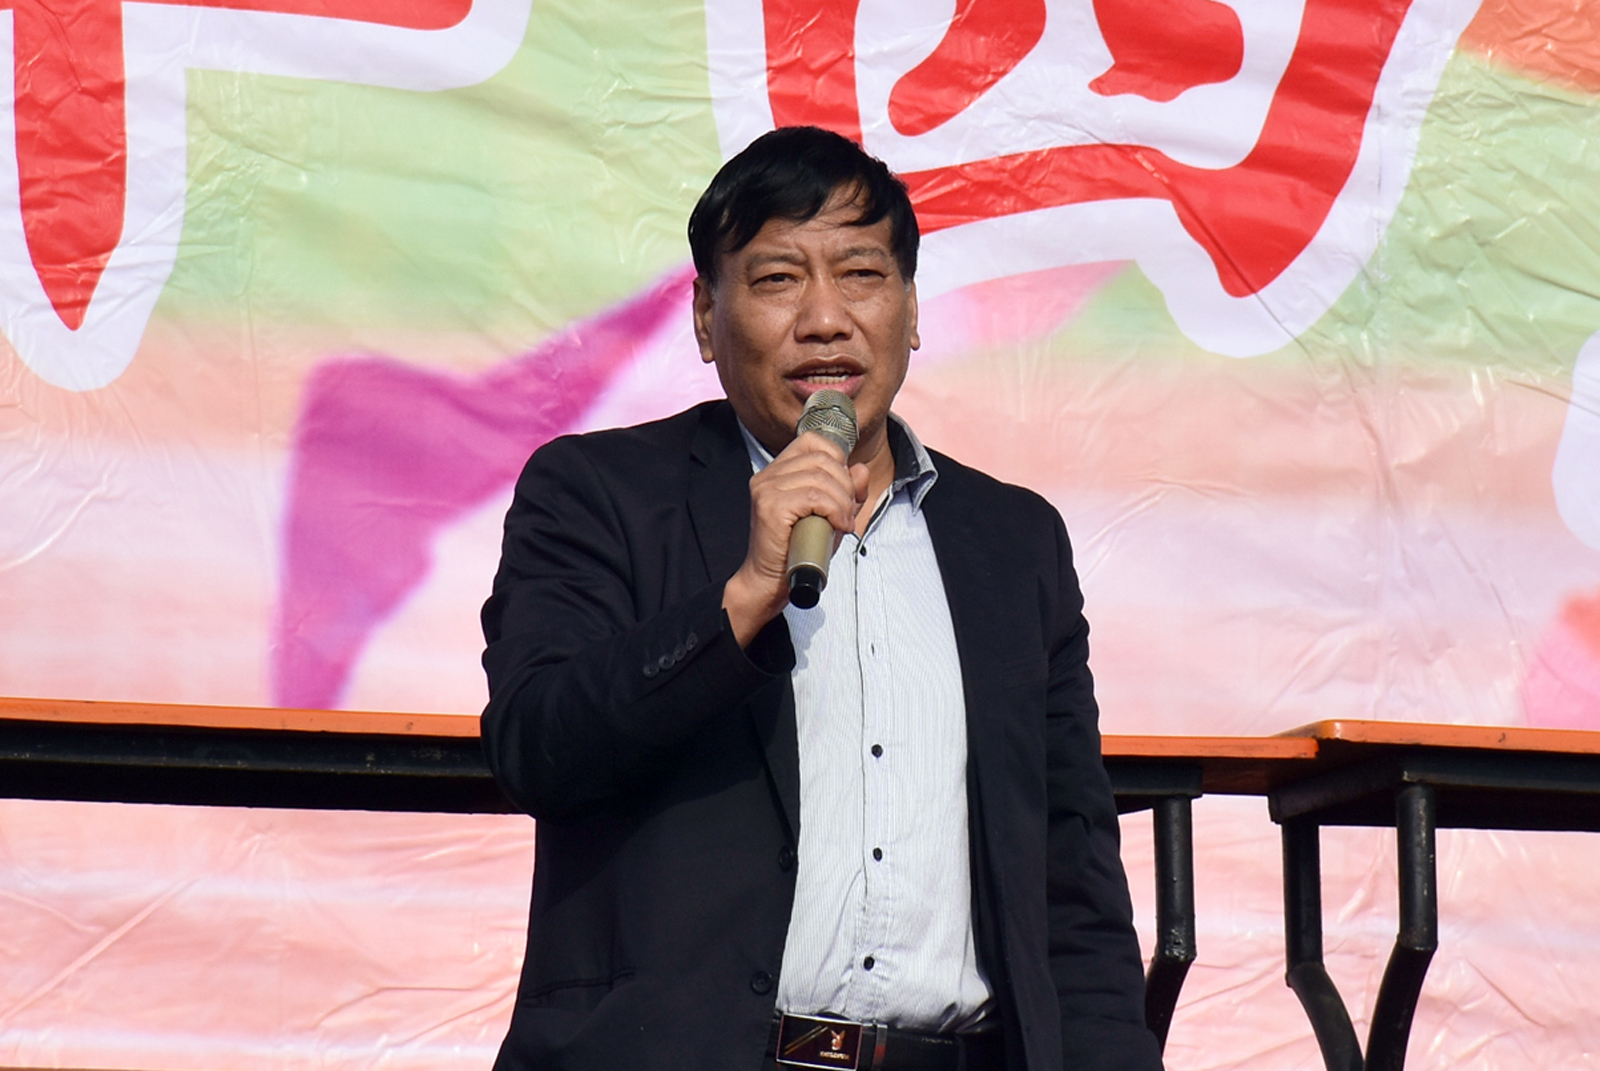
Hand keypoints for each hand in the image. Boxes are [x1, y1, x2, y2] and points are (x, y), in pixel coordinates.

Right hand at [723, 431, 870, 645]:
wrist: (771, 580)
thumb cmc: (799, 548)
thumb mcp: (831, 514)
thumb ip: (848, 491)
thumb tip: (861, 469)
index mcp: (778, 470)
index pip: (812, 441)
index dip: (837, 458)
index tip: (844, 486)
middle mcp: (768, 475)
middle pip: (822, 459)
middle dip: (845, 485)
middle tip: (847, 511)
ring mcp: (767, 489)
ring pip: (821, 478)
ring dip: (842, 501)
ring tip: (842, 522)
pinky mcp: (771, 506)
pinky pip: (815, 497)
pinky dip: (834, 511)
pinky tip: (837, 526)